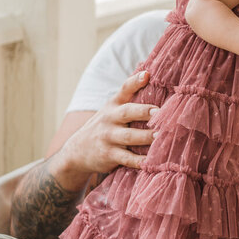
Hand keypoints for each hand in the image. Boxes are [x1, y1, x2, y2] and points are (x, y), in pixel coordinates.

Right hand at [51, 71, 157, 187]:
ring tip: (162, 137)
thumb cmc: (104, 127)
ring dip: (146, 137)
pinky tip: (152, 162)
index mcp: (113, 105)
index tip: (146, 75)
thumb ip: (129, 99)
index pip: (124, 90)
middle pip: (127, 113)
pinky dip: (139, 161)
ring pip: (130, 137)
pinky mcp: (109, 155)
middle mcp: (110, 119)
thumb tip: (150, 77)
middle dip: (144, 112)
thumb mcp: (111, 110)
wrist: (77, 151)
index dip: (135, 82)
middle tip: (159, 112)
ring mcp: (108, 137)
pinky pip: (127, 158)